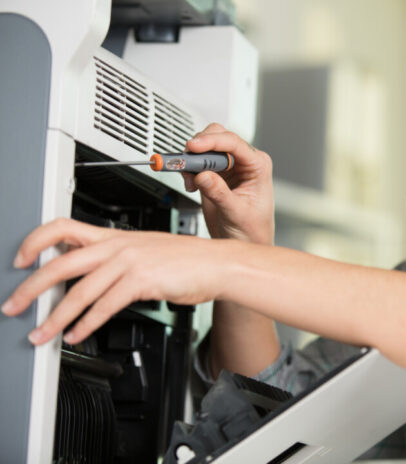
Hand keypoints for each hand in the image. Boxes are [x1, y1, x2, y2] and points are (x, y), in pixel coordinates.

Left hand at [2, 218, 231, 344]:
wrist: (219, 263)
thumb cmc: (189, 260)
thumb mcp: (147, 251)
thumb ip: (117, 260)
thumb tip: (91, 278)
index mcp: (116, 236)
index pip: (63, 227)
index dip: (35, 242)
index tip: (19, 260)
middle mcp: (118, 245)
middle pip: (60, 262)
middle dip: (30, 288)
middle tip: (15, 306)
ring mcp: (130, 262)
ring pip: (79, 290)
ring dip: (55, 316)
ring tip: (41, 334)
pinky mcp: (143, 280)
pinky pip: (105, 306)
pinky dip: (86, 324)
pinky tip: (77, 334)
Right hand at [182, 123, 273, 243]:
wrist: (244, 243)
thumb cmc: (252, 230)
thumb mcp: (237, 214)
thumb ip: (220, 194)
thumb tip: (203, 175)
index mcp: (257, 166)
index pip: (234, 143)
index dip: (212, 142)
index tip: (193, 147)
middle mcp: (243, 162)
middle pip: (217, 136)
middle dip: (199, 147)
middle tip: (186, 164)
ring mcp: (228, 167)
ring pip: (204, 147)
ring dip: (191, 160)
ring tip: (190, 181)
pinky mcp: (213, 174)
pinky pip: (196, 161)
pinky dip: (188, 169)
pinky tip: (191, 184)